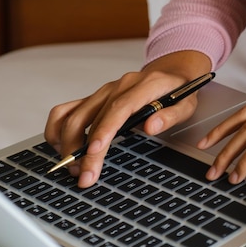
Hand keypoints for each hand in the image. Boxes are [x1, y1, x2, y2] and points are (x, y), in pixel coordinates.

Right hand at [44, 50, 210, 187]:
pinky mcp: (94, 98)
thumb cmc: (179, 91)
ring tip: (73, 168)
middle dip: (84, 149)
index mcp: (144, 85)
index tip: (95, 150)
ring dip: (67, 143)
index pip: (120, 108)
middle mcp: (119, 86)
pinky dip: (58, 129)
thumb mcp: (187, 104)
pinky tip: (61, 148)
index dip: (105, 130)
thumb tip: (151, 126)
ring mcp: (103, 91)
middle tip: (84, 176)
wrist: (169, 71)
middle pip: (93, 117)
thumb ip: (171, 115)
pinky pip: (66, 110)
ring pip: (74, 114)